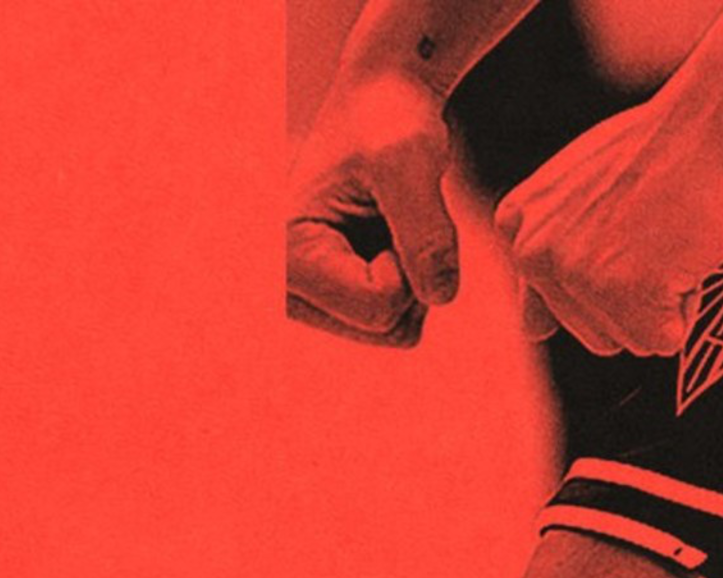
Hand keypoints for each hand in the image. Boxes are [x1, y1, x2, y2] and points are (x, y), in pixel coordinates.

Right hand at [284, 68, 462, 344]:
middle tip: (393, 213)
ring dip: (414, 275)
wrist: (377, 103)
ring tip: (389, 221)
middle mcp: (285, 290)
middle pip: (388, 328)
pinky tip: (388, 235)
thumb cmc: (386, 118)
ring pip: (398, 329)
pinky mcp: (332, 302)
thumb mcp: (409, 161)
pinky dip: (412, 278)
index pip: (380, 308)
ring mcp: (308, 301)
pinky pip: (401, 320)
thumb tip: (439, 296)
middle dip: (412, 274)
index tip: (388, 208)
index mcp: (283, 257)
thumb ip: (426, 230)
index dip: (409, 262)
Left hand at [496, 84, 722, 356]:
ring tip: (670, 232)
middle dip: (638, 295)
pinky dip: (689, 303)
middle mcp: (533, 251)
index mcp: (518, 225)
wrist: (719, 118)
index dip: (611, 277)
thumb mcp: (584, 192)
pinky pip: (665, 341)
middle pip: (597, 334)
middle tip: (655, 228)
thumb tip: (529, 332)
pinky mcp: (623, 291)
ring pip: (633, 339)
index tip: (627, 226)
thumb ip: (553, 254)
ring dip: (665, 298)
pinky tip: (686, 246)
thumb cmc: (667, 147)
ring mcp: (576, 272)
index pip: (558, 311)